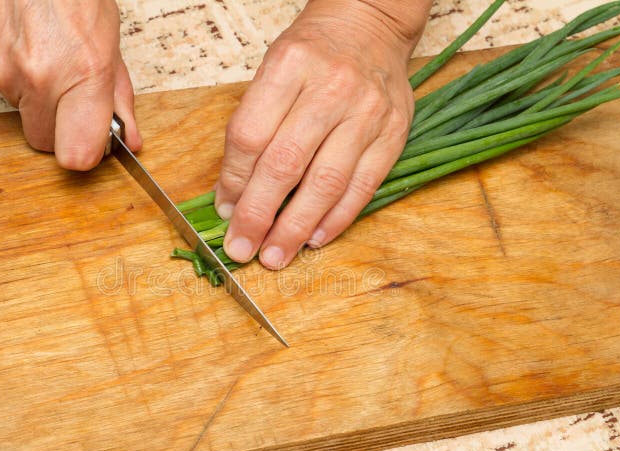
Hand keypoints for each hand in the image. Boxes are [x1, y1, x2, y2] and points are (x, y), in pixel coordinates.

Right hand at [0, 0, 141, 169]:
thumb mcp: (109, 41)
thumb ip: (118, 96)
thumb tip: (128, 137)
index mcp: (82, 73)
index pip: (76, 155)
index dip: (84, 154)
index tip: (91, 144)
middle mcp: (37, 77)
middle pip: (44, 141)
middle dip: (59, 125)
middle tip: (70, 93)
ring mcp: (0, 69)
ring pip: (20, 110)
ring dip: (34, 92)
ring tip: (45, 50)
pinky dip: (10, 70)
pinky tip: (21, 39)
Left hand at [215, 0, 429, 268]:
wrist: (370, 25)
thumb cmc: (313, 53)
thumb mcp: (272, 70)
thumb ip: (254, 125)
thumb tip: (233, 195)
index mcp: (290, 65)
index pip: (250, 135)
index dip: (233, 180)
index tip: (224, 211)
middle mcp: (331, 87)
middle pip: (285, 164)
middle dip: (258, 215)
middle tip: (242, 248)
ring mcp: (367, 112)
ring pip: (325, 183)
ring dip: (295, 228)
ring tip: (275, 255)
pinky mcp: (394, 133)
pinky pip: (363, 187)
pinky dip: (336, 219)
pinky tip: (314, 239)